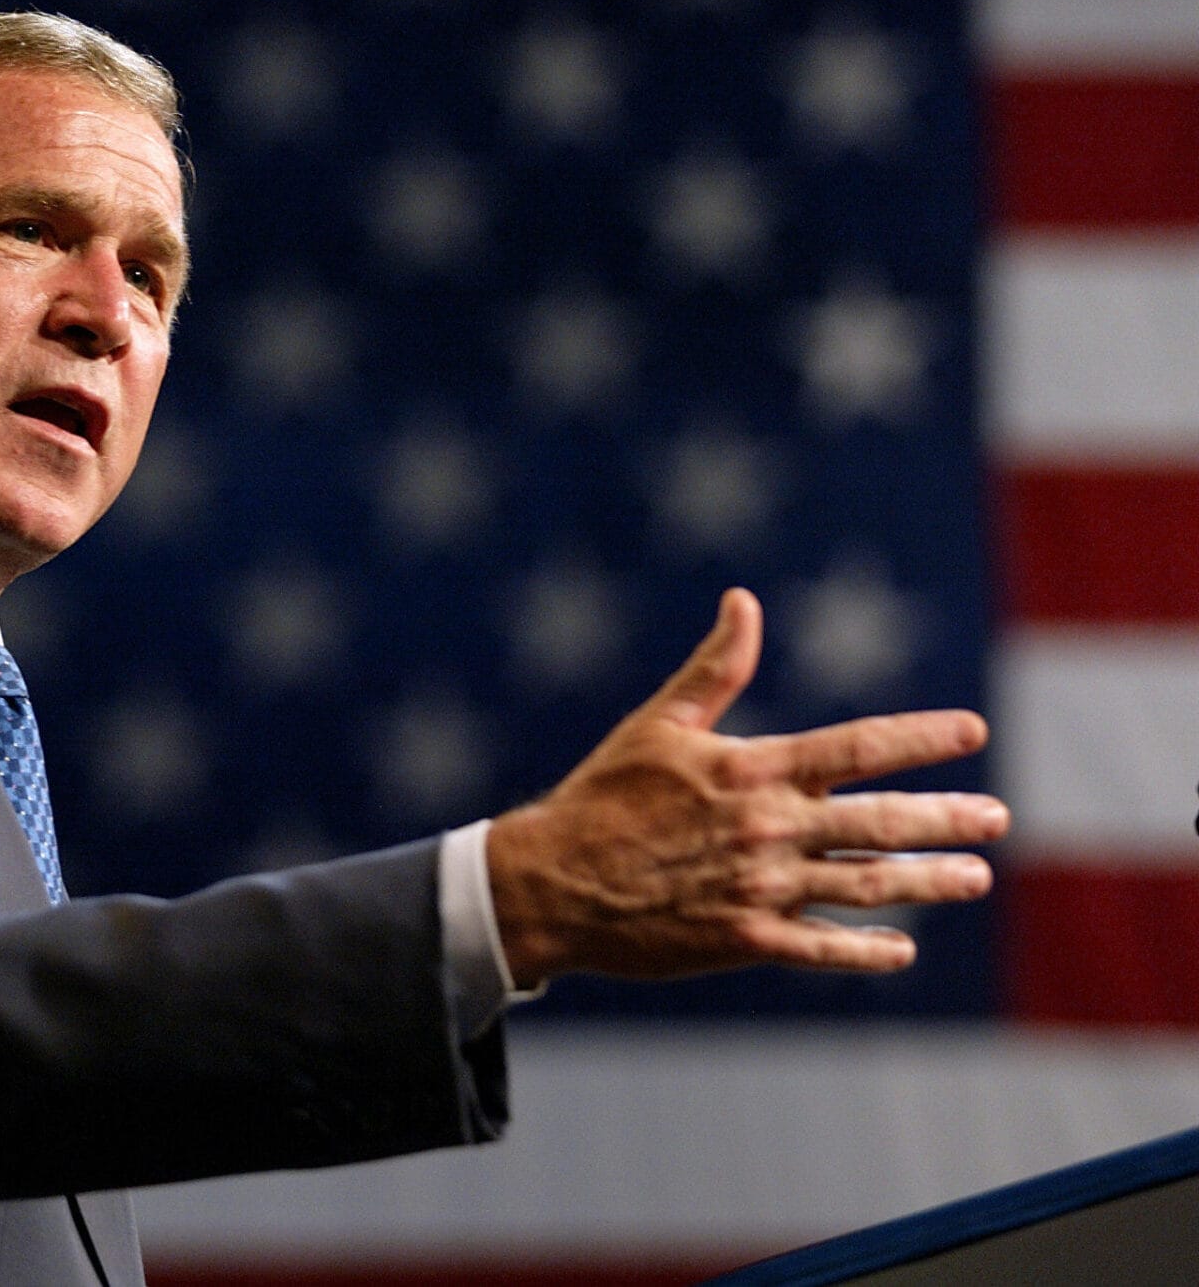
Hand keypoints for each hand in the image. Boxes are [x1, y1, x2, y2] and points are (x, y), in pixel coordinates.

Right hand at [485, 588, 1007, 987]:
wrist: (551, 881)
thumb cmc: (604, 795)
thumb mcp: (659, 723)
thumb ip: (716, 668)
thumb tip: (744, 600)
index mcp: (752, 770)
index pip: (859, 747)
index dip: (922, 739)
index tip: (972, 732)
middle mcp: (768, 829)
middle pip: (881, 821)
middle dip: (947, 818)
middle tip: (998, 818)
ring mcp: (761, 888)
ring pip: (866, 885)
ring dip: (928, 881)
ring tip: (975, 876)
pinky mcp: (744, 939)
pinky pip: (822, 948)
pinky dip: (866, 949)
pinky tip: (902, 947)